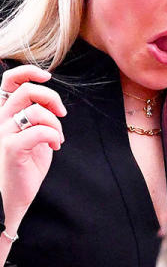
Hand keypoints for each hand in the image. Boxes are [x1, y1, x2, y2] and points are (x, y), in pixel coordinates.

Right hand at [0, 65, 66, 228]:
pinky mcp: (11, 148)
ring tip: (57, 138)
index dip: (28, 72)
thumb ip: (36, 114)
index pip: (9, 80)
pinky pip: (41, 131)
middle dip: (52, 98)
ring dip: (56, 124)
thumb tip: (50, 98)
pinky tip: (55, 147)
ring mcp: (3, 133)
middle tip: (61, 115)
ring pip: (37, 111)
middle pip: (27, 91)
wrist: (12, 195)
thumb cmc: (25, 164)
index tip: (47, 77)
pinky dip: (55, 136)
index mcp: (4, 113)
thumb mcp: (33, 133)